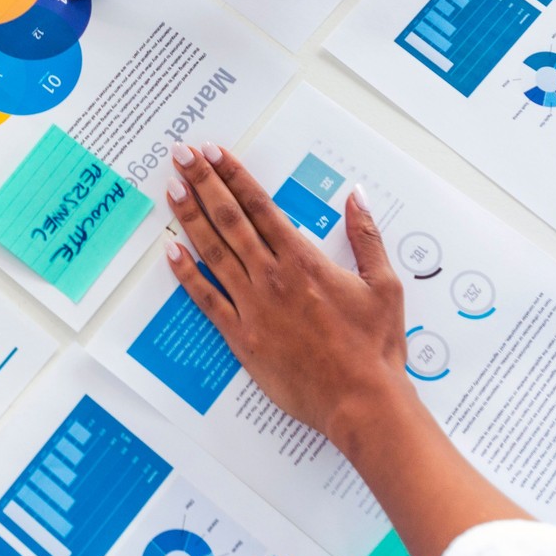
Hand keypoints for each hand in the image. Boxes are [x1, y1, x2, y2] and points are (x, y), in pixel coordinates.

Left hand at [160, 142, 528, 555]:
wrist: (362, 402)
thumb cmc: (376, 348)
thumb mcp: (384, 285)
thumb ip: (366, 236)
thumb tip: (357, 195)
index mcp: (304, 260)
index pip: (260, 206)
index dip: (234, 176)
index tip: (214, 153)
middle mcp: (273, 277)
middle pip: (230, 219)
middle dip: (203, 183)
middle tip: (182, 155)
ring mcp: (253, 306)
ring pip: (213, 252)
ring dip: (190, 218)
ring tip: (171, 189)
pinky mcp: (242, 337)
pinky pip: (207, 300)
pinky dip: (187, 275)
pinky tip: (171, 252)